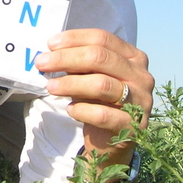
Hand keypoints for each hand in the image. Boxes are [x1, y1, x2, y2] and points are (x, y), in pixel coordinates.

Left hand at [35, 29, 153, 165]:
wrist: (113, 143)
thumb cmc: (100, 103)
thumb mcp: (92, 77)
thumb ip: (80, 64)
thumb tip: (51, 53)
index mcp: (133, 57)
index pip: (103, 39)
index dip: (74, 39)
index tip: (50, 44)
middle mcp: (141, 76)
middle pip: (100, 57)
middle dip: (66, 58)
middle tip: (41, 63)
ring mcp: (141, 101)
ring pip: (102, 84)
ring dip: (71, 83)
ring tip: (51, 86)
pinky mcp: (134, 126)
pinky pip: (103, 114)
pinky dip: (82, 110)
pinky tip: (70, 109)